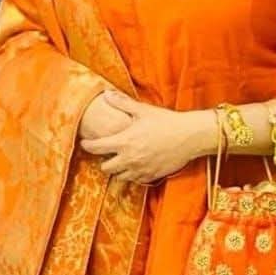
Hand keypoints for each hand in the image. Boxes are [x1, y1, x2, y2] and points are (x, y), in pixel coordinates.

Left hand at [78, 90, 199, 183]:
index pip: (96, 148)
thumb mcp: (143, 110)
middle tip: (107, 153)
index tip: (86, 143)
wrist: (189, 137)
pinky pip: (135, 180)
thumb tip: (106, 94)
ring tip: (122, 160)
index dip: (87, 145)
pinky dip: (132, 174)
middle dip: (103, 161)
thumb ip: (122, 103)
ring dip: (118, 169)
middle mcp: (129, 159)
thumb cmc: (166, 121)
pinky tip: (136, 165)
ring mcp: (140, 169)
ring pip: (119, 177)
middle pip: (105, 168)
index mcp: (124, 141)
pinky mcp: (151, 176)